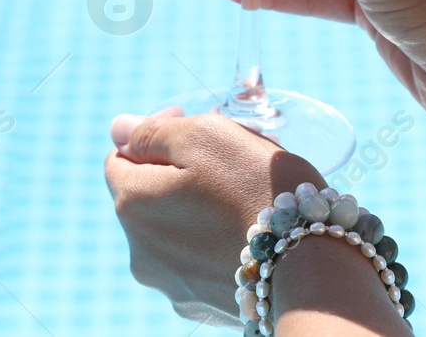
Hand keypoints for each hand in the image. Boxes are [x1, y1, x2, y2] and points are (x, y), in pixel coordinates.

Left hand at [105, 112, 323, 324]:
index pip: (120, 157)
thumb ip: (153, 132)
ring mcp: (170, 283)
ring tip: (244, 192)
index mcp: (133, 204)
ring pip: (174, 227)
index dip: (155, 134)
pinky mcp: (200, 303)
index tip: (194, 122)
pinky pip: (198, 258)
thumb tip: (117, 128)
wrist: (308, 266)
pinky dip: (213, 239)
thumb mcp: (205, 137)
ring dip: (197, 204)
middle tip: (228, 154)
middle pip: (148, 194)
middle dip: (180, 167)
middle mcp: (140, 250)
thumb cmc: (257, 189)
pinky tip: (247, 229)